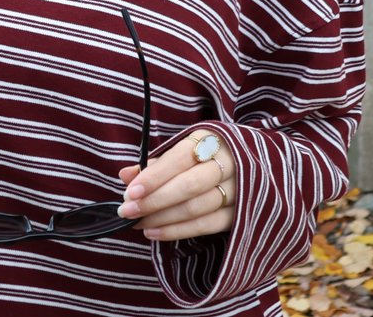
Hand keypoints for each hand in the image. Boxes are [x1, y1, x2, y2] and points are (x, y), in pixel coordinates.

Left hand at [117, 132, 236, 241]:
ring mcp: (238, 190)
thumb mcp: (183, 148)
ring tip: (138, 223)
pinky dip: (179, 231)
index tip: (130, 192)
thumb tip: (125, 175)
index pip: (179, 159)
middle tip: (128, 211)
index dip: (154, 176)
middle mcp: (227, 163)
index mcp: (210, 139)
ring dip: (163, 218)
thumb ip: (155, 163)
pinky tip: (156, 233)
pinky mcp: (240, 214)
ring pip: (197, 208)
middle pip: (189, 186)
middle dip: (155, 201)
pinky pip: (208, 225)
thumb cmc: (204, 154)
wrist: (248, 161)